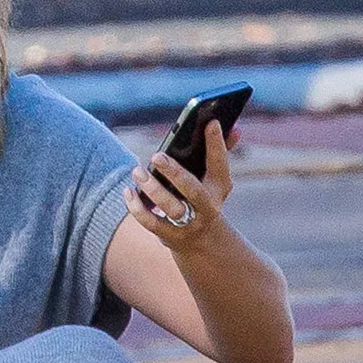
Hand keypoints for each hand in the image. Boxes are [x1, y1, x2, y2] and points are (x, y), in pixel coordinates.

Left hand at [124, 121, 234, 251]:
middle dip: (175, 172)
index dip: (217, 144)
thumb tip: (235, 128)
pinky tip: (128, 191)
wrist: (202, 240)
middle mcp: (207, 207)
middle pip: (192, 190)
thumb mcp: (214, 179)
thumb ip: (219, 153)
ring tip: (137, 171)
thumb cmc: (202, 197)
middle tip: (157, 155)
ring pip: (170, 207)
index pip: (220, 164)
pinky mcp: (170, 235)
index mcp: (220, 188)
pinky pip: (151, 223)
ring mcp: (189, 223)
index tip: (211, 122)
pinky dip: (137, 208)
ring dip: (152, 188)